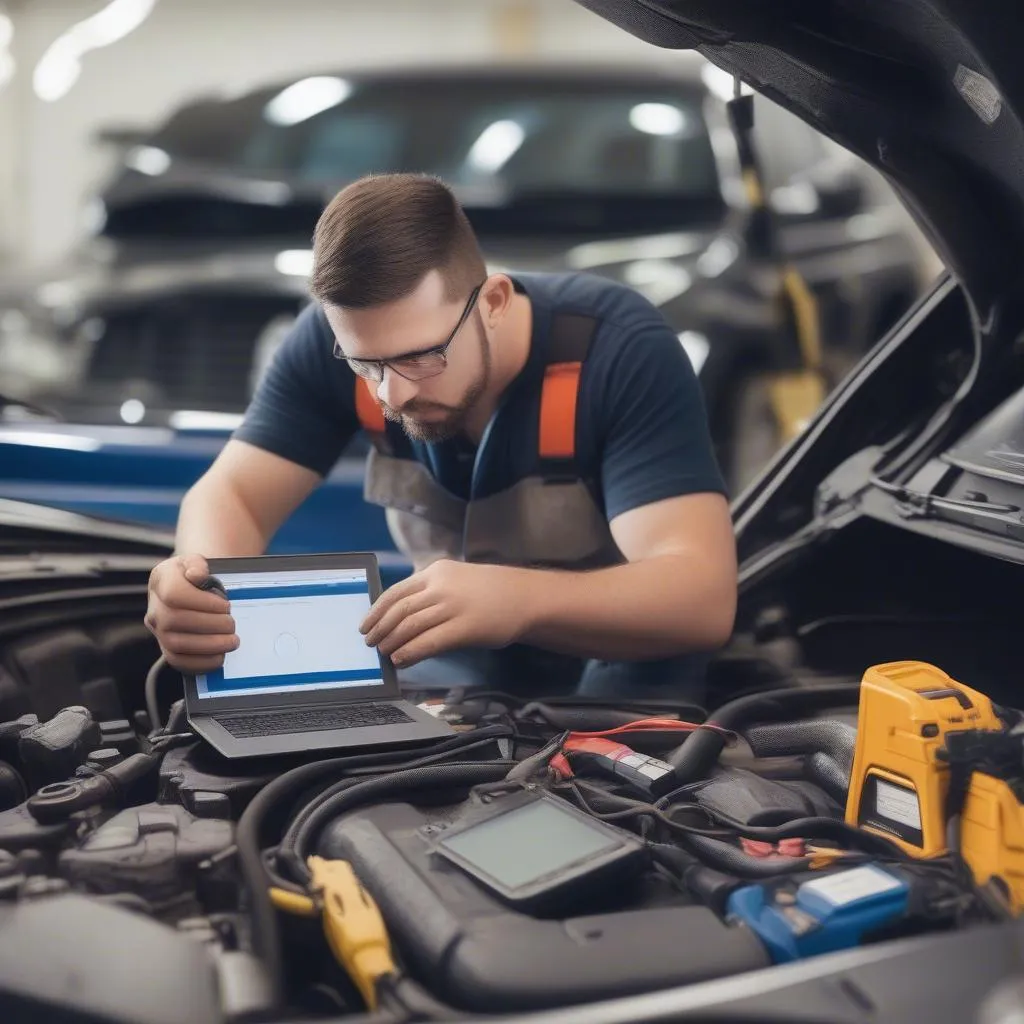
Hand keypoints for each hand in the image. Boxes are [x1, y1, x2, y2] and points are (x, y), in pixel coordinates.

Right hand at [144, 554, 237, 672]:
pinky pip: (178, 662)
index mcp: (161, 581)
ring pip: (176, 644)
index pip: (174, 594)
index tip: (225, 605)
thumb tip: (197, 575)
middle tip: (232, 625)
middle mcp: (155, 607)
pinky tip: (220, 657)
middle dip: (210, 625)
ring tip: (232, 641)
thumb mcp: (197, 561)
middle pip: (175, 621)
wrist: (190, 586)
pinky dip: (201, 663)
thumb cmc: (197, 574)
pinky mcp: (166, 648)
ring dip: (209, 645)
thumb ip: (198, 564)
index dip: (202, 602)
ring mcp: (158, 630)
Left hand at [360, 560, 531, 666]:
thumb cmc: (491, 591)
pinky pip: (428, 642)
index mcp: (435, 572)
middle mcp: (440, 587)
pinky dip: (410, 652)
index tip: (366, 624)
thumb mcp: (456, 579)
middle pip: (399, 610)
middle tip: (371, 643)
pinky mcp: (464, 628)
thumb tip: (401, 615)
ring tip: (384, 654)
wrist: (525, 596)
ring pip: (409, 626)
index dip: (376, 611)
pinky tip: (402, 660)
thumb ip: (431, 591)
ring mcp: (452, 607)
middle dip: (380, 629)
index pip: (395, 592)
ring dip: (392, 642)